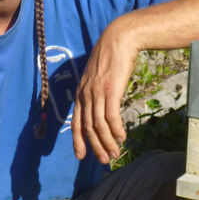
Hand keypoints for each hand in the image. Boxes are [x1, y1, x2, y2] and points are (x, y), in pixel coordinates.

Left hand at [71, 23, 136, 162]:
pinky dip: (116, 130)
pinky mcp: (110, 90)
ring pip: (99, 125)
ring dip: (107, 142)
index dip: (78, 141)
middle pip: (88, 127)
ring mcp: (97, 93)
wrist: (119, 39)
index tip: (81, 156)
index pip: (77, 122)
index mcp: (81, 93)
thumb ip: (96, 92)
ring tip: (115, 153)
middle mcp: (86, 94)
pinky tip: (122, 137)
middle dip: (95, 146)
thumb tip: (103, 107)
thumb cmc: (112, 58)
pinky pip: (111, 117)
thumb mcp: (99, 77)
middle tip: (104, 160)